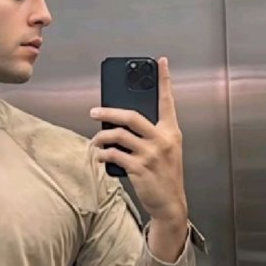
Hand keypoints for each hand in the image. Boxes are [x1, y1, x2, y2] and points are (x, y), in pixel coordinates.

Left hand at [90, 57, 187, 226]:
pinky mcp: (139, 168)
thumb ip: (152, 135)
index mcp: (171, 132)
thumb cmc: (165, 175)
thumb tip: (123, 124)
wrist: (170, 203)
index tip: (161, 62)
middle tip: (94, 112)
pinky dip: (104, 154)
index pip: (168, 101)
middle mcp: (162, 140)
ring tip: (95, 140)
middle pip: (131, 116)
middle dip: (109, 112)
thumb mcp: (166, 151)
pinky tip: (100, 156)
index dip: (165, 80)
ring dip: (102, 137)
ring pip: (119, 135)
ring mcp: (151, 154)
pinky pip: (115, 155)